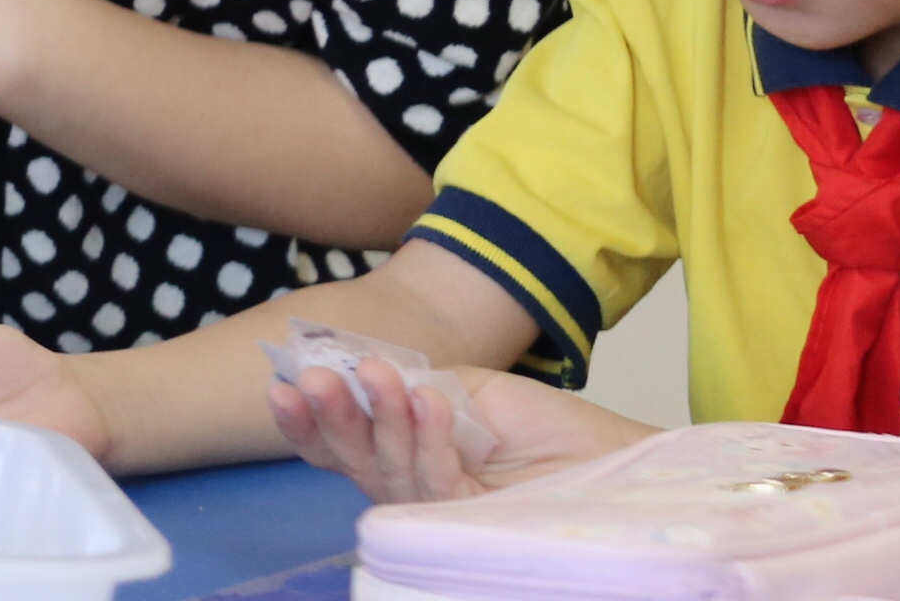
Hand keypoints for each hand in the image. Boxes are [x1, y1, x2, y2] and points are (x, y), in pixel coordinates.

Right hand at [268, 360, 652, 502]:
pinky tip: (425, 398)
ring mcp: (442, 512)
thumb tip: (358, 374)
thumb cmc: (548, 427)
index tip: (283, 384)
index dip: (307, 423)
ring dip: (379, 417)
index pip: (341, 447)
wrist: (615, 457)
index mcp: (405, 455)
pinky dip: (428, 438)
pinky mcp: (473, 526)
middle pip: (353, 462)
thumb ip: (414, 388)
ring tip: (376, 372)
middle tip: (315, 377)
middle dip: (330, 418)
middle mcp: (413, 489)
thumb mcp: (469, 390)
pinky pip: (436, 484)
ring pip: (389, 472)